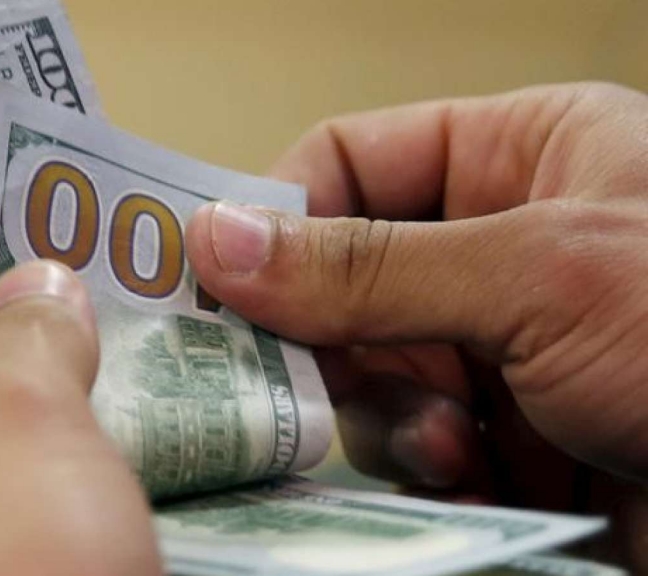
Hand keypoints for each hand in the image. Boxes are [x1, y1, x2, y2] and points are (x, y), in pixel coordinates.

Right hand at [185, 83, 647, 566]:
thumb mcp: (540, 274)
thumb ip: (369, 266)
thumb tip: (224, 240)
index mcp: (523, 159)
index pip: (352, 162)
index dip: (280, 212)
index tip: (221, 275)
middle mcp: (504, 249)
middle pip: (346, 277)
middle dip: (323, 334)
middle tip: (286, 378)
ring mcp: (505, 348)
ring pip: (370, 370)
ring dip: (383, 410)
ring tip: (441, 435)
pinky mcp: (512, 436)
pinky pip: (412, 441)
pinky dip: (419, 463)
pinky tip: (466, 470)